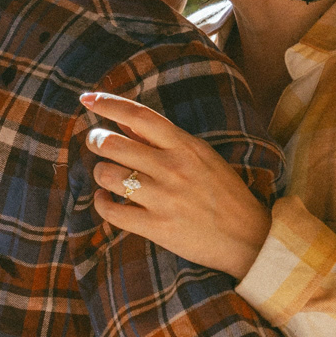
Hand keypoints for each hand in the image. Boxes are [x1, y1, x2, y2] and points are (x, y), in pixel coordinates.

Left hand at [80, 90, 271, 280]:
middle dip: (96, 140)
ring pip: (108, 174)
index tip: (87, 98)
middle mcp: (172, 168)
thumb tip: (123, 120)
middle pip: (113, 143)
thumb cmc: (224, 193)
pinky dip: (102, 202)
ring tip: (106, 174)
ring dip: (99, 172)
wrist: (248, 238)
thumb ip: (162, 139)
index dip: (108, 104)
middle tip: (96, 142)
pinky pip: (112, 210)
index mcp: (185, 146)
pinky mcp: (157, 227)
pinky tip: (105, 199)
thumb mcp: (200, 156)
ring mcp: (163, 198)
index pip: (139, 115)